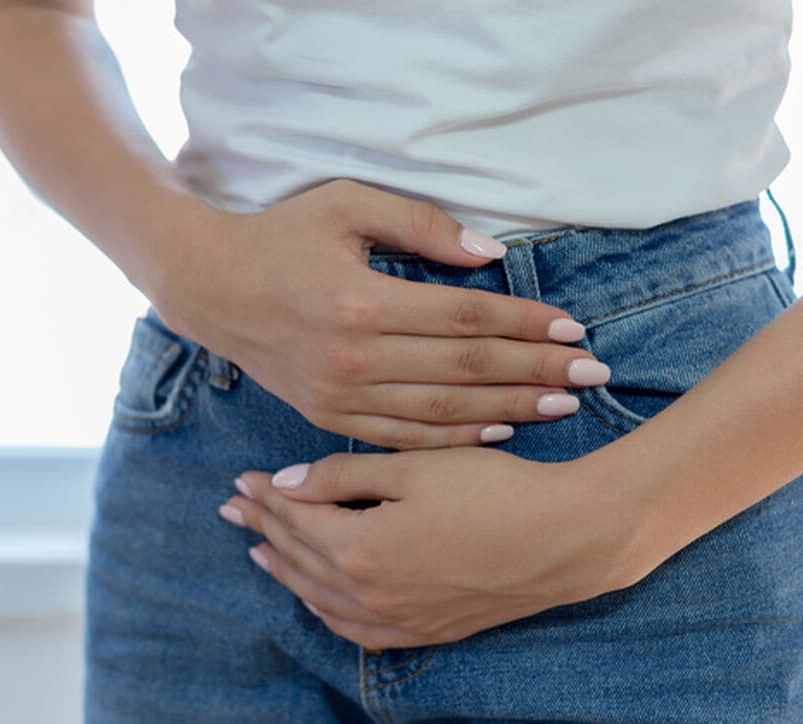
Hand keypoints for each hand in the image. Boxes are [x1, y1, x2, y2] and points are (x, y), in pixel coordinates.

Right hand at [148, 178, 610, 449]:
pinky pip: (404, 438)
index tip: (574, 329)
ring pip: (443, 412)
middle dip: (537, 371)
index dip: (526, 323)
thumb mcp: (344, 205)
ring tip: (563, 406)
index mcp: (361, 302)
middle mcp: (354, 358)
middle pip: (466, 369)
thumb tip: (489, 253)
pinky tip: (499, 433)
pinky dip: (455, 439)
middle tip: (594, 374)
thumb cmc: (280, 237)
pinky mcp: (329, 417)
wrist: (209, 288)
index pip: (466, 316)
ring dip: (509, 409)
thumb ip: (419, 225)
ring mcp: (340, 396)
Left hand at [215, 446, 651, 649]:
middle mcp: (369, 595)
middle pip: (299, 560)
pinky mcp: (426, 631)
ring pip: (320, 599)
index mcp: (359, 549)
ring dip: (286, 572)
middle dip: (263, 530)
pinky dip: (325, 609)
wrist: (565, 539)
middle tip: (233, 509)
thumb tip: (284, 483)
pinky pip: (355, 629)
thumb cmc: (493, 490)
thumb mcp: (414, 467)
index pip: (294, 521)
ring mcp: (398, 620)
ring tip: (260, 552)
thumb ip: (342, 476)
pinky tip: (318, 597)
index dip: (264, 497)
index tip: (241, 479)